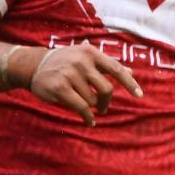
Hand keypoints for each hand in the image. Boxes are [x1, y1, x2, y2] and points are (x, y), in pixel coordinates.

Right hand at [25, 44, 142, 125]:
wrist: (34, 65)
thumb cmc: (66, 63)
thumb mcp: (86, 59)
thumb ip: (107, 66)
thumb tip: (131, 71)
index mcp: (91, 53)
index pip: (116, 68)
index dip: (130, 83)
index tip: (140, 95)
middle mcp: (81, 61)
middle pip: (106, 89)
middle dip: (106, 102)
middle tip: (103, 108)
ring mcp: (69, 73)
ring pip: (92, 100)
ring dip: (90, 106)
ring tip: (83, 104)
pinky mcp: (59, 87)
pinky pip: (81, 108)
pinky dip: (87, 117)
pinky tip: (88, 121)